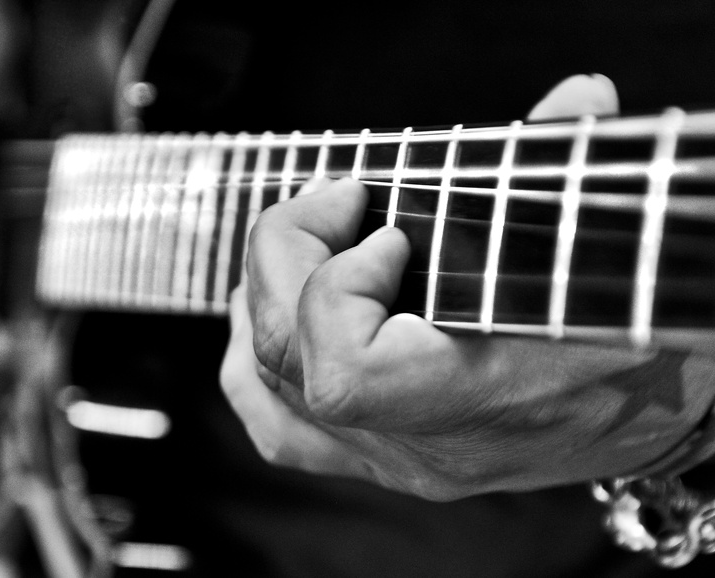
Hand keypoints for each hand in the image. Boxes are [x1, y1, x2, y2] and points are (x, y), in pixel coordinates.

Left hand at [220, 75, 714, 500]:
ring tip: (299, 241)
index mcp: (480, 401)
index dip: (335, 287)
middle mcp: (423, 443)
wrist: (655, 410)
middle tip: (334, 200)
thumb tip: (576, 97)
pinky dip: (256, 365)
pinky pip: (281, 431)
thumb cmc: (645, 336)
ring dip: (264, 297)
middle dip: (285, 256)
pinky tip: (269, 315)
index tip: (388, 230)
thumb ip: (573, 173)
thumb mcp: (608, 249)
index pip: (341, 373)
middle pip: (286, 360)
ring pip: (267, 391)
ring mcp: (395, 456)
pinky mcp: (382, 455)